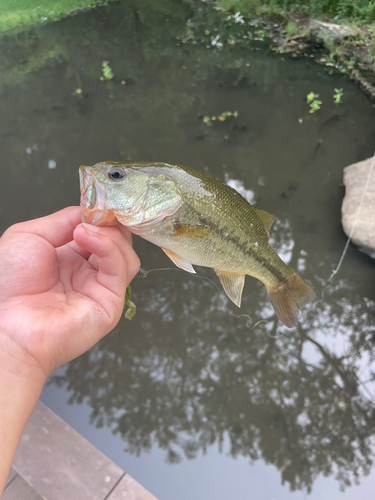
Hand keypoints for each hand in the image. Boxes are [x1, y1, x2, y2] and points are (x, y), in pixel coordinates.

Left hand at [0, 206, 139, 381]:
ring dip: (109, 235)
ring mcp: (99, 287)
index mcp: (69, 256)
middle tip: (100, 212)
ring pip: (125, 253)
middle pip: (118, 241)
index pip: (100, 230)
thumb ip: (64, 219)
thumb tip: (91, 210)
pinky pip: (120, 269)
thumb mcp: (30, 235)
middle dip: (111, 222)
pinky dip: (109, 248)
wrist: (5, 324)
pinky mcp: (110, 302)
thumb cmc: (7, 284)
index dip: (102, 214)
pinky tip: (88, 238)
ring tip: (83, 230)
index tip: (100, 200)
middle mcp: (87, 271)